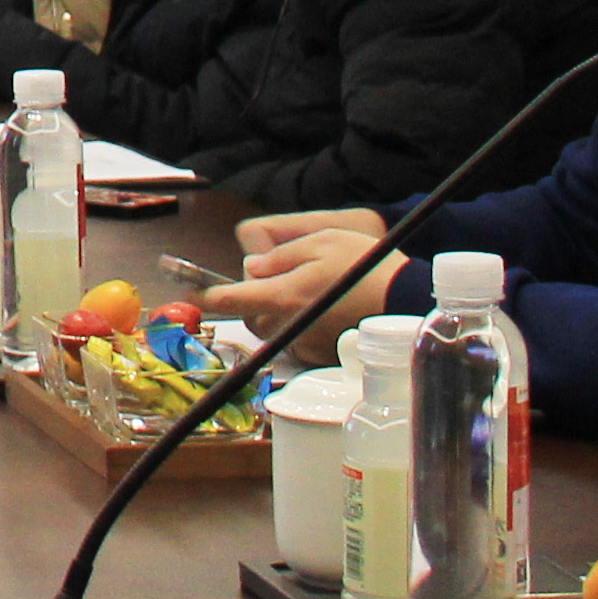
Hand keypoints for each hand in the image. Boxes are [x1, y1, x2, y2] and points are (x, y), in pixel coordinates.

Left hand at [205, 218, 396, 355]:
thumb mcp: (321, 242)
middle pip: (251, 317)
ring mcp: (304, 344)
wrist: (408, 301)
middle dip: (255, 300)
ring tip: (309, 293)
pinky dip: (299, 327)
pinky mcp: (319, 357)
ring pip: (272, 330)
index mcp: (282, 295)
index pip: (229, 299)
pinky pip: (295, 342)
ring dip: (278, 314)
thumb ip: (280, 256)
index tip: (189, 293)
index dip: (205, 296)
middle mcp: (288, 325)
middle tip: (281, 279)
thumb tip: (251, 268)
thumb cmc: (366, 266)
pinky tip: (324, 311)